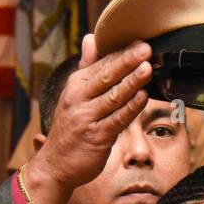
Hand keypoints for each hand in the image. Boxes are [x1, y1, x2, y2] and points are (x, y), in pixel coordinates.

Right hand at [23, 35, 153, 203]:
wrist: (55, 164)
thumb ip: (87, 67)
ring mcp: (87, 118)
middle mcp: (79, 99)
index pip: (102, 64)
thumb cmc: (70, 128)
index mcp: (76, 85)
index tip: (140, 41)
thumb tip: (91, 38)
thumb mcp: (74, 94)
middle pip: (107, 76)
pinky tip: (143, 97)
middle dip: (127, 61)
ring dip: (132, 82)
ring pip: (113, 96)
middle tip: (146, 48)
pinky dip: (130, 108)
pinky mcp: (97, 137)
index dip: (122, 52)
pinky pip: (117, 120)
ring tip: (148, 68)